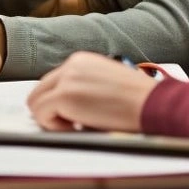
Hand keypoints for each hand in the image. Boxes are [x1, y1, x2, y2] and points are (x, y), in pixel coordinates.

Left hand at [27, 52, 155, 131]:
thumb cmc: (138, 100)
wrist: (152, 103)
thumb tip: (66, 106)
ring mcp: (66, 79)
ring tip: (77, 126)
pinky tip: (77, 127)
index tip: (75, 117)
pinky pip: (41, 113)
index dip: (59, 104)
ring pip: (35, 102)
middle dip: (51, 111)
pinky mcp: (64, 96)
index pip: (53, 82)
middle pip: (40, 90)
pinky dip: (53, 126)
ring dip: (51, 118)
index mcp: (82, 61)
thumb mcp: (107, 84)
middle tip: (73, 125)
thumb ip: (85, 87)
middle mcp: (71, 65)